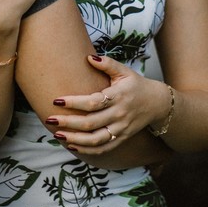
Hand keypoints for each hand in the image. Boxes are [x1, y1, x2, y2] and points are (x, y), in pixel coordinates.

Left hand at [47, 54, 167, 155]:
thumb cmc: (136, 84)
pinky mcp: (121, 139)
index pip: (93, 102)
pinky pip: (103, 148)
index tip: (56, 100)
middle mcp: (119, 115)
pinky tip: (71, 145)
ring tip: (57, 135)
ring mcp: (120, 129)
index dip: (74, 102)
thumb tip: (88, 57)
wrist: (157, 104)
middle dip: (68, 122)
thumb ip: (107, 64)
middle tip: (50, 119)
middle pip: (91, 123)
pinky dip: (87, 149)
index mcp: (118, 96)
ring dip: (75, 139)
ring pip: (95, 139)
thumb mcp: (124, 71)